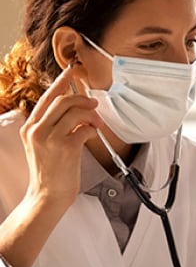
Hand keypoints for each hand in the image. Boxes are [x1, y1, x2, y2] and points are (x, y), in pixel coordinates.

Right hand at [19, 65, 100, 208]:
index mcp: (29, 127)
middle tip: (94, 104)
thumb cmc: (50, 171)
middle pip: (62, 100)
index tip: (71, 71)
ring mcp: (50, 139)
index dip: (61, 82)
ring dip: (91, 115)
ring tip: (95, 123)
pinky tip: (92, 136)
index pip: (47, 98)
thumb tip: (74, 108)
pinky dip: (93, 130)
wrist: (47, 195)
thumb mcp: (42, 144)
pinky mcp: (65, 148)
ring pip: (75, 112)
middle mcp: (36, 130)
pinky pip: (85, 129)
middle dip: (82, 99)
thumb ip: (52, 125)